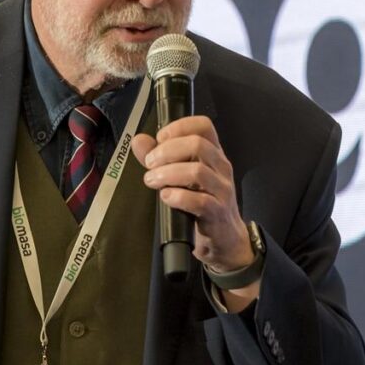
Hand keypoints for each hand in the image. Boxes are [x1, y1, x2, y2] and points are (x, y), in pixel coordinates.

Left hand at [132, 116, 252, 271]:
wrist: (225, 239)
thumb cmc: (203, 204)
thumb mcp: (182, 177)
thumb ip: (160, 157)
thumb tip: (139, 141)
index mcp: (214, 154)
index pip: (203, 125)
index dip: (179, 127)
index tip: (159, 139)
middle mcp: (221, 168)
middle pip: (198, 144)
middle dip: (167, 151)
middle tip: (150, 164)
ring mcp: (222, 190)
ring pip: (197, 171)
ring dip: (168, 174)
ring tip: (152, 181)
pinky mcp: (217, 213)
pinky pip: (199, 201)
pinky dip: (178, 197)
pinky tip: (166, 197)